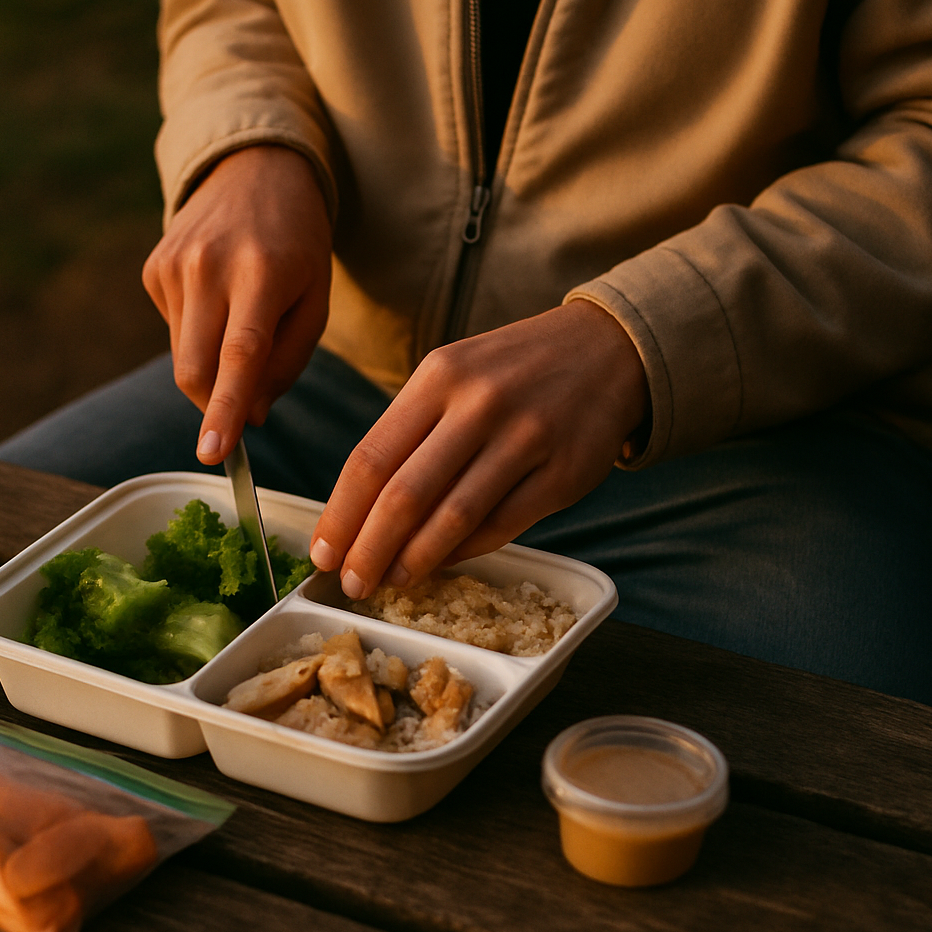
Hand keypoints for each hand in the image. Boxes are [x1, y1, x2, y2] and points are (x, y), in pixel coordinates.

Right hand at [141, 144, 332, 463]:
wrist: (256, 170)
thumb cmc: (297, 244)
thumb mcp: (315, 299)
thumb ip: (287, 363)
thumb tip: (252, 417)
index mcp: (262, 272)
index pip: (239, 354)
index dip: (224, 408)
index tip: (213, 453)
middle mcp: (209, 265)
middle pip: (195, 369)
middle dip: (213, 406)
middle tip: (239, 415)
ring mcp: (174, 264)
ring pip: (183, 356)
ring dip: (211, 364)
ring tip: (240, 321)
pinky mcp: (153, 267)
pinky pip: (173, 329)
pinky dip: (197, 334)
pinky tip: (217, 298)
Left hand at [307, 300, 649, 597]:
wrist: (608, 349)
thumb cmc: (512, 371)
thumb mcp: (453, 374)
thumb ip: (410, 434)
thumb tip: (361, 515)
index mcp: (439, 376)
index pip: (371, 458)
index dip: (341, 515)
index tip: (322, 552)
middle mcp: (479, 404)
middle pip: (405, 495)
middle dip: (369, 549)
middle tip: (350, 582)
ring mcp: (526, 439)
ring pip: (453, 517)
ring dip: (414, 560)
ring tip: (391, 581)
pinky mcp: (563, 473)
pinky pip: (502, 526)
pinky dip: (464, 551)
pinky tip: (441, 564)